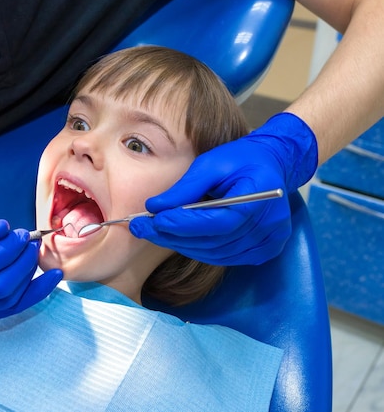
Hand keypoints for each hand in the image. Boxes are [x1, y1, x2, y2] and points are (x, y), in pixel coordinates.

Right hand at [0, 204, 61, 325]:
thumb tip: (3, 230)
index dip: (6, 251)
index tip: (23, 235)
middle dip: (21, 265)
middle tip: (32, 245)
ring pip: (5, 302)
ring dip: (28, 279)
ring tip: (33, 256)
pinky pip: (9, 310)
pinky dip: (32, 294)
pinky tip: (49, 279)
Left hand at [130, 112, 317, 265]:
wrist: (274, 164)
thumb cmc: (242, 158)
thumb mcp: (212, 162)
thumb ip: (185, 186)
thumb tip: (154, 206)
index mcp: (261, 197)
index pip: (217, 221)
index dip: (183, 224)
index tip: (154, 219)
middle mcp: (269, 227)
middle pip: (213, 241)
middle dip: (173, 236)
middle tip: (141, 227)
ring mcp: (268, 242)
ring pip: (214, 254)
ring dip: (181, 245)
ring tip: (153, 232)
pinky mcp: (262, 251)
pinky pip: (223, 257)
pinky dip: (197, 249)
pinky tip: (177, 238)